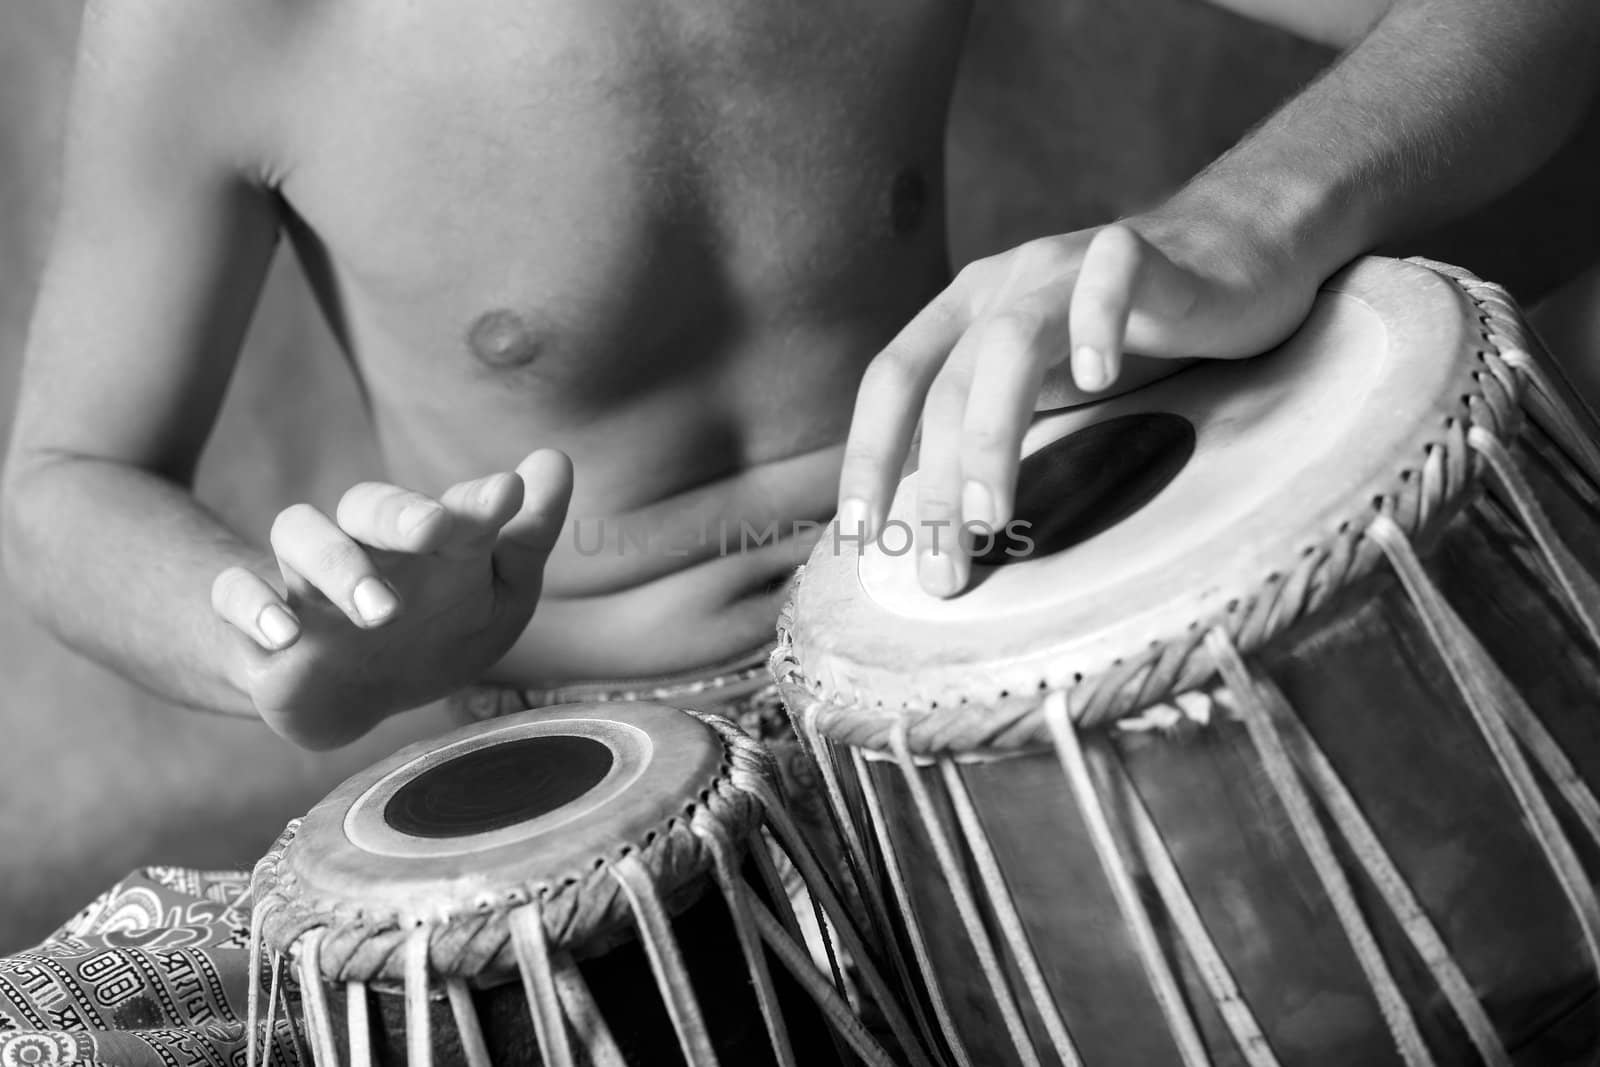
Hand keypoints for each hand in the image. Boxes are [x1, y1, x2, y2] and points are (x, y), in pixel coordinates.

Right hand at [209, 449, 573, 747]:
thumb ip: (525, 538)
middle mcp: (364, 546)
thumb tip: (555, 460)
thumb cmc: (437, 631)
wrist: (355, 696)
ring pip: (299, 534)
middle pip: (365, 503)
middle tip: (434, 531)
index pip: (448, 506)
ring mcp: (307, 583)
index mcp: (425, 539)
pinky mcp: (258, 628)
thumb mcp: (495, 596)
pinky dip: (253, 608)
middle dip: (399, 513)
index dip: (477, 500)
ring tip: (378, 610)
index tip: (509, 493)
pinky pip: (233, 594)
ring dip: (337, 565)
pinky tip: (284, 636)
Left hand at [837, 216, 1322, 596]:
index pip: (892, 382)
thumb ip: (990, 433)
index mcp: (964, 314)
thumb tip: (931, 528)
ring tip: (990, 515)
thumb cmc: (1128, 337)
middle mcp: (1002, 283)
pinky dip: (1096, 321)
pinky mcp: (1143, 251)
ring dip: (990, 435)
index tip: (859, 537)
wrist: (1230, 255)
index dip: (867, 455)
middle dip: (936, 485)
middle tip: (943, 570)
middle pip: (949, 384)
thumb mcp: (1042, 387)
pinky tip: (1095, 379)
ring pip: (1010, 343)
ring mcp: (1066, 262)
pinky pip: (1111, 275)